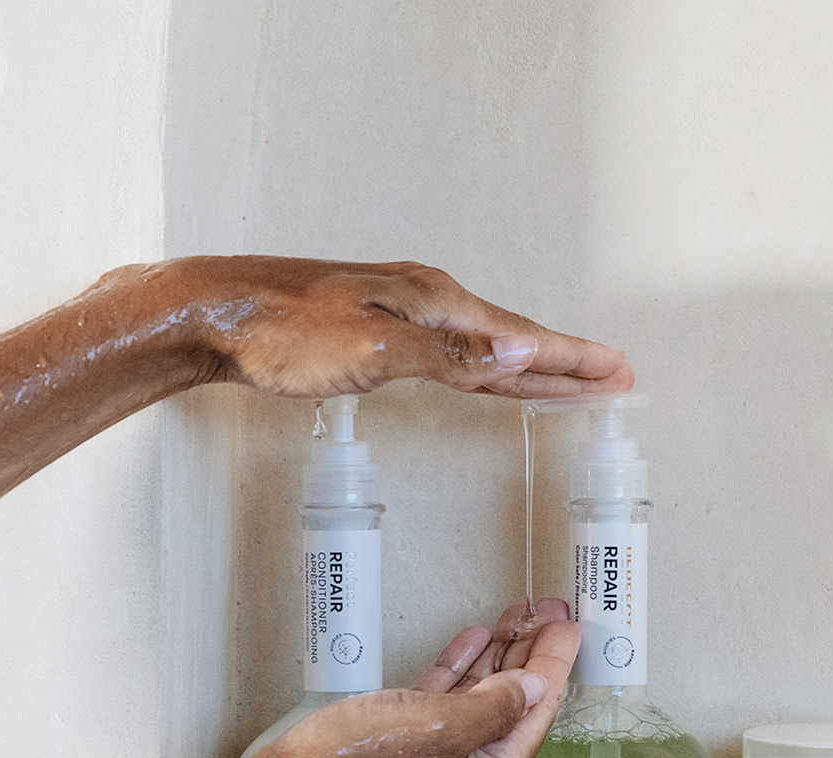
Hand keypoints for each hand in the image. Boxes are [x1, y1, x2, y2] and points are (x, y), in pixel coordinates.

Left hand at [92, 256, 633, 399]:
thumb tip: (518, 355)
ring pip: (484, 348)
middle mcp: (425, 303)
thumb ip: (448, 357)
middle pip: (512, 342)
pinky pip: (452, 352)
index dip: (570, 362)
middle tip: (615, 377)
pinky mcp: (376, 332)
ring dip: (529, 368)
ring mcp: (401, 316)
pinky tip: (488, 374)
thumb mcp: (371, 352)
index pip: (521, 341)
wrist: (215, 315)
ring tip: (570, 380)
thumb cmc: (282, 334)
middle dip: (565, 363)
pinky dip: (485, 368)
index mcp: (434, 304)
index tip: (617, 372)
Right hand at [237, 600, 576, 757]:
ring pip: (477, 705)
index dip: (553, 661)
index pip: (536, 711)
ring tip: (513, 617)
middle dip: (529, 656)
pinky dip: (456, 675)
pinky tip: (468, 644)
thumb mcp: (437, 727)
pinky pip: (440, 710)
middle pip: (512, 707)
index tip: (568, 624)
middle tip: (546, 611)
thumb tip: (530, 688)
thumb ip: (492, 706)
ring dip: (495, 660)